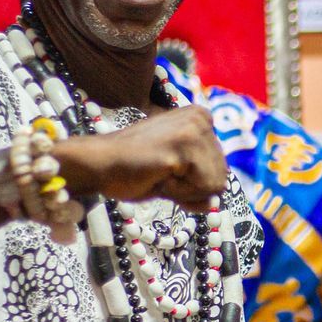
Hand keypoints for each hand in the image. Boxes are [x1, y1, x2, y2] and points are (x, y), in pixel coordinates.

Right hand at [60, 106, 227, 210]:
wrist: (99, 164)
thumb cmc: (132, 169)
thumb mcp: (175, 176)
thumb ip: (198, 186)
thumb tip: (214, 203)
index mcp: (201, 118)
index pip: (220, 168)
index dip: (194, 183)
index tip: (167, 171)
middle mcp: (201, 118)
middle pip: (221, 177)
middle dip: (191, 188)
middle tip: (161, 173)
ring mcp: (193, 130)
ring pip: (214, 185)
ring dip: (184, 191)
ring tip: (159, 173)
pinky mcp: (183, 147)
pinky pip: (201, 189)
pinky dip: (178, 193)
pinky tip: (157, 176)